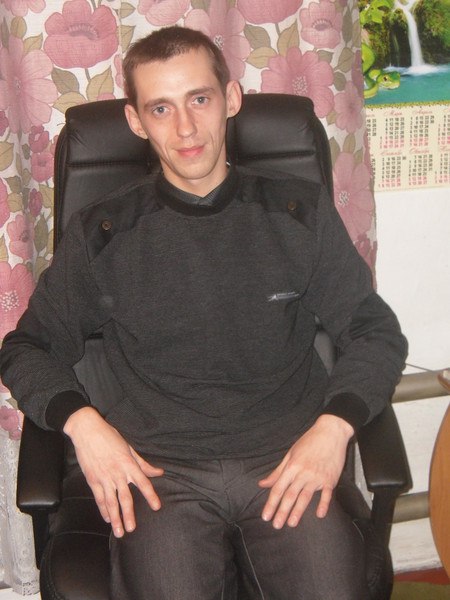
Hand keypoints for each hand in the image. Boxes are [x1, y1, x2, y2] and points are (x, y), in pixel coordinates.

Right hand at [63, 407, 163, 537]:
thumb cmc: (110, 437)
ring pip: (111, 502)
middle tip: (132, 529)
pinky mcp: (92, 479)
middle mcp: (117, 472)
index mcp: (128, 463)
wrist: (87, 430)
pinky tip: (107, 519)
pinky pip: (99, 498)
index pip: (143, 482)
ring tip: (119, 532)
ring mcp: (104, 477)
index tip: (156, 507)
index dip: (150, 495)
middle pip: (125, 498)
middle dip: (129, 515)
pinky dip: (103, 509)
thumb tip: (158, 473)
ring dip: (115, 518)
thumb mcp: (129, 448)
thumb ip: (143, 464)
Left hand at [258, 414, 353, 528]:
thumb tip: (262, 484)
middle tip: (276, 525)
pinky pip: (326, 494)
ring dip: (298, 511)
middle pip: (290, 495)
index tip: (266, 516)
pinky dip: (323, 505)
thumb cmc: (309, 442)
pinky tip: (319, 515)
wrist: (330, 432)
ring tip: (291, 524)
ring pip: (305, 497)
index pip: (278, 488)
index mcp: (292, 466)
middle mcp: (303, 473)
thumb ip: (278, 472)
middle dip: (282, 511)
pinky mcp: (330, 479)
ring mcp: (317, 477)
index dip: (271, 503)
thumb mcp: (290, 454)